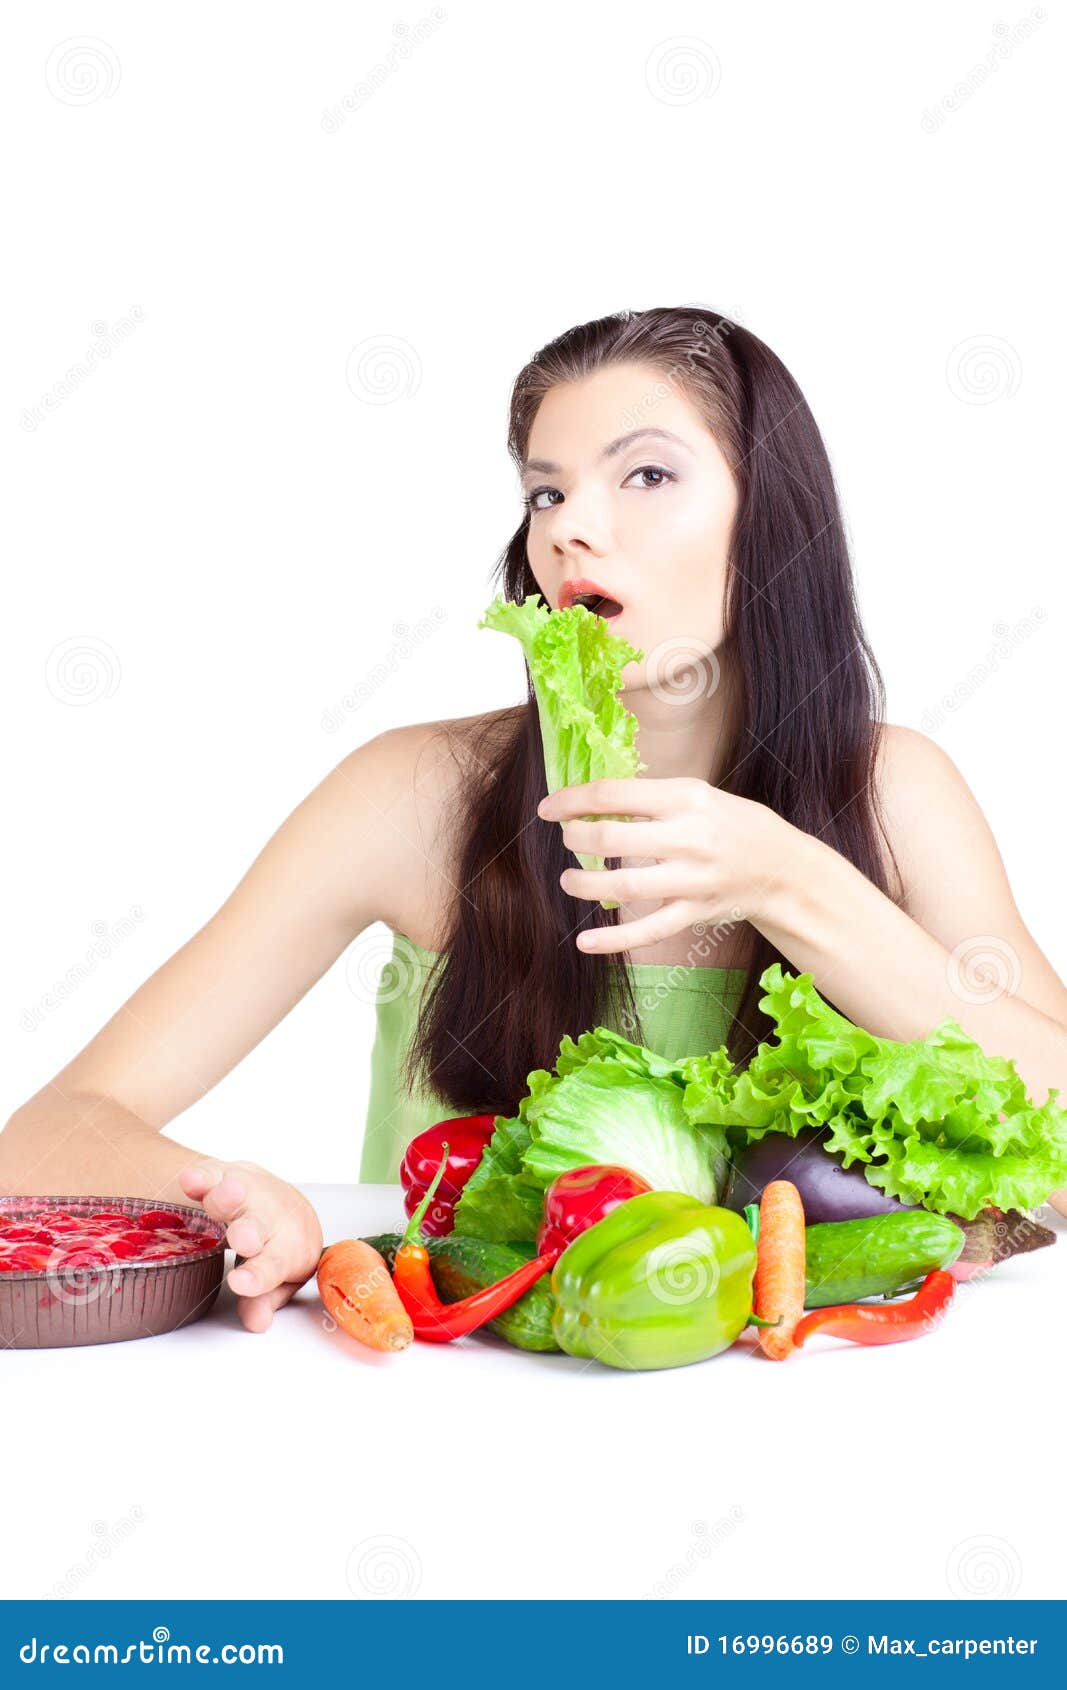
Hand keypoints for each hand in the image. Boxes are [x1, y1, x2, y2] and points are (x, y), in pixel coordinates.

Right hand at [178, 1159, 322, 1333]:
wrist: (285, 1204)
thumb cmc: (280, 1248)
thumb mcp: (277, 1279)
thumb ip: (264, 1300)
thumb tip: (257, 1322)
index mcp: (289, 1246)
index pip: (274, 1263)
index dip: (258, 1276)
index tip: (241, 1284)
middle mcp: (272, 1216)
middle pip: (260, 1224)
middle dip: (250, 1231)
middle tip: (244, 1238)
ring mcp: (249, 1193)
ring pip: (239, 1192)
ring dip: (228, 1196)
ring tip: (221, 1194)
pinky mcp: (225, 1175)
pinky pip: (212, 1174)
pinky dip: (201, 1177)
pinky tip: (190, 1179)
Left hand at [537, 776, 789, 954]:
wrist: (781, 866)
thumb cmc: (731, 824)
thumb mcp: (698, 794)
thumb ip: (650, 798)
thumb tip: (592, 801)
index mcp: (686, 797)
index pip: (615, 794)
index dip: (572, 800)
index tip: (548, 809)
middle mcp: (688, 837)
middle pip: (613, 839)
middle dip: (577, 839)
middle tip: (568, 840)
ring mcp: (692, 879)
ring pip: (624, 885)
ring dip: (585, 884)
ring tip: (570, 880)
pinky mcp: (694, 912)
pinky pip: (648, 930)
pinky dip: (614, 940)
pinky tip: (585, 942)